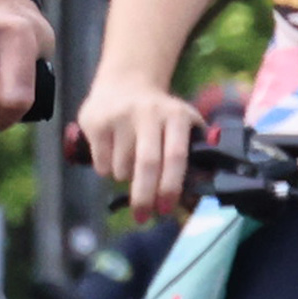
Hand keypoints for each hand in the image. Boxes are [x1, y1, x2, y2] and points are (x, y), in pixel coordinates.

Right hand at [75, 83, 208, 222]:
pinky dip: (106, 170)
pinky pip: (102, 164)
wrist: (125, 81)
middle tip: (142, 217)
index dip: (171, 187)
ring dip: (124, 179)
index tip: (166, 209)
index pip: (176, 156)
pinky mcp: (96, 121)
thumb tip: (201, 190)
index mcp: (176, 116)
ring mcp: (120, 116)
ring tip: (128, 164)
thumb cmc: (160, 115)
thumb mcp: (184, 122)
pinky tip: (112, 154)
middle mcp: (149, 113)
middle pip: (147, 165)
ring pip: (121, 169)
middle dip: (144, 197)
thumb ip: (195, 151)